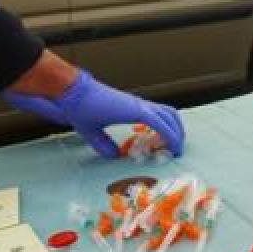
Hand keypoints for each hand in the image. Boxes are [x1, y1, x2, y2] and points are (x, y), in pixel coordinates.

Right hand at [4, 71, 184, 157]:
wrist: (75, 95)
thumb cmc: (81, 109)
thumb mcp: (93, 133)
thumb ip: (103, 144)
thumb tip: (114, 155)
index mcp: (131, 109)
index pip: (158, 114)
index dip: (166, 127)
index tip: (168, 144)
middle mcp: (139, 105)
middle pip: (169, 114)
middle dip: (177, 130)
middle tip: (177, 148)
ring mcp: (139, 106)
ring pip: (169, 117)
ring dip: (177, 133)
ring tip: (177, 149)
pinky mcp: (137, 110)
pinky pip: (161, 123)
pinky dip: (170, 134)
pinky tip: (172, 146)